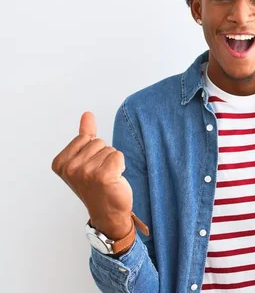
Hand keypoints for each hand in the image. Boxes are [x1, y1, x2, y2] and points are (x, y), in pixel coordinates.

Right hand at [51, 111, 132, 238]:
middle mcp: (70, 168)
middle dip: (104, 156)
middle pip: (99, 142)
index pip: (86, 137)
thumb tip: (87, 114)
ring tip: (106, 178)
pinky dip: (120, 166)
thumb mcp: (85, 159)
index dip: (94, 151)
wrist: (107, 213)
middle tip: (100, 175)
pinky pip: (118, 156)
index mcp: (60, 163)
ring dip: (112, 162)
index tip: (90, 169)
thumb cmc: (97, 186)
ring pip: (109, 149)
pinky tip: (114, 180)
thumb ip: (85, 135)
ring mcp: (85, 172)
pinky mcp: (103, 176)